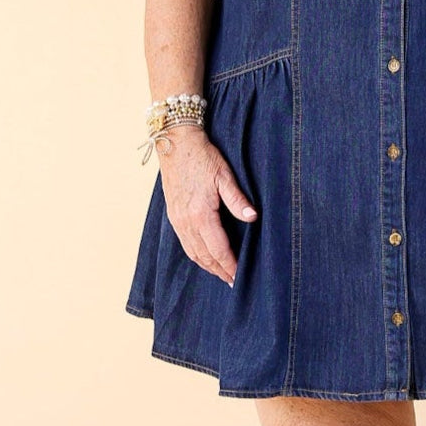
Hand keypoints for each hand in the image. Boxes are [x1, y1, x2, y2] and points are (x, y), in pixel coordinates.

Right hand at [157, 126, 258, 286]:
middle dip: (220, 271)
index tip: (240, 276)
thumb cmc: (202, 157)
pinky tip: (205, 257)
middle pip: (204, 256)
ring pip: (193, 252)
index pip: (218, 249)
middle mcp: (186, 222)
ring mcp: (177, 220)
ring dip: (207, 266)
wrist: (175, 143)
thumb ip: (237, 199)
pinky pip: (184, 243)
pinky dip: (196, 255)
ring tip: (222, 274)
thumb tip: (252, 217)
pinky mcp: (173, 216)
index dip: (230, 265)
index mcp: (201, 214)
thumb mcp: (224, 175)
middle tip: (234, 282)